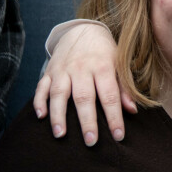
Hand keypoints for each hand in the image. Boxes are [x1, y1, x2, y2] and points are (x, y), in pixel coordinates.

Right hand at [32, 23, 135, 145]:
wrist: (83, 29)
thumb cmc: (105, 52)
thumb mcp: (119, 64)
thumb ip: (125, 87)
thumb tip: (132, 110)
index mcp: (103, 67)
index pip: (110, 95)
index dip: (114, 116)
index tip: (118, 136)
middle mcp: (82, 69)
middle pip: (84, 97)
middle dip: (87, 121)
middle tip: (91, 141)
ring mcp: (63, 70)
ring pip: (59, 94)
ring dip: (59, 115)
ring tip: (61, 135)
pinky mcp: (49, 71)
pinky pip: (41, 87)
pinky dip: (39, 101)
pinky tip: (40, 117)